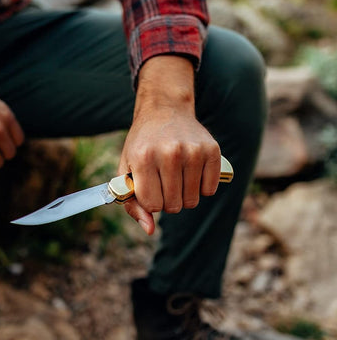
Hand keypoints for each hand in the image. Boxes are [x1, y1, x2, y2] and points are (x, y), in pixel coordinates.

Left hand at [118, 55, 219, 234]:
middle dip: (167, 200)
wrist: (165, 110)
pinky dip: (201, 187)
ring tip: (176, 177)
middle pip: (173, 206)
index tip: (149, 187)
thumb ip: (132, 203)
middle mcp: (170, 153)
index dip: (150, 201)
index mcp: (144, 158)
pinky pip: (209, 190)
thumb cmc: (143, 145)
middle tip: (163, 181)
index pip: (152, 205)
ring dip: (184, 195)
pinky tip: (191, 172)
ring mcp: (193, 151)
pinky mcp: (212, 150)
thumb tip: (150, 229)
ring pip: (192, 201)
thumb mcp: (127, 169)